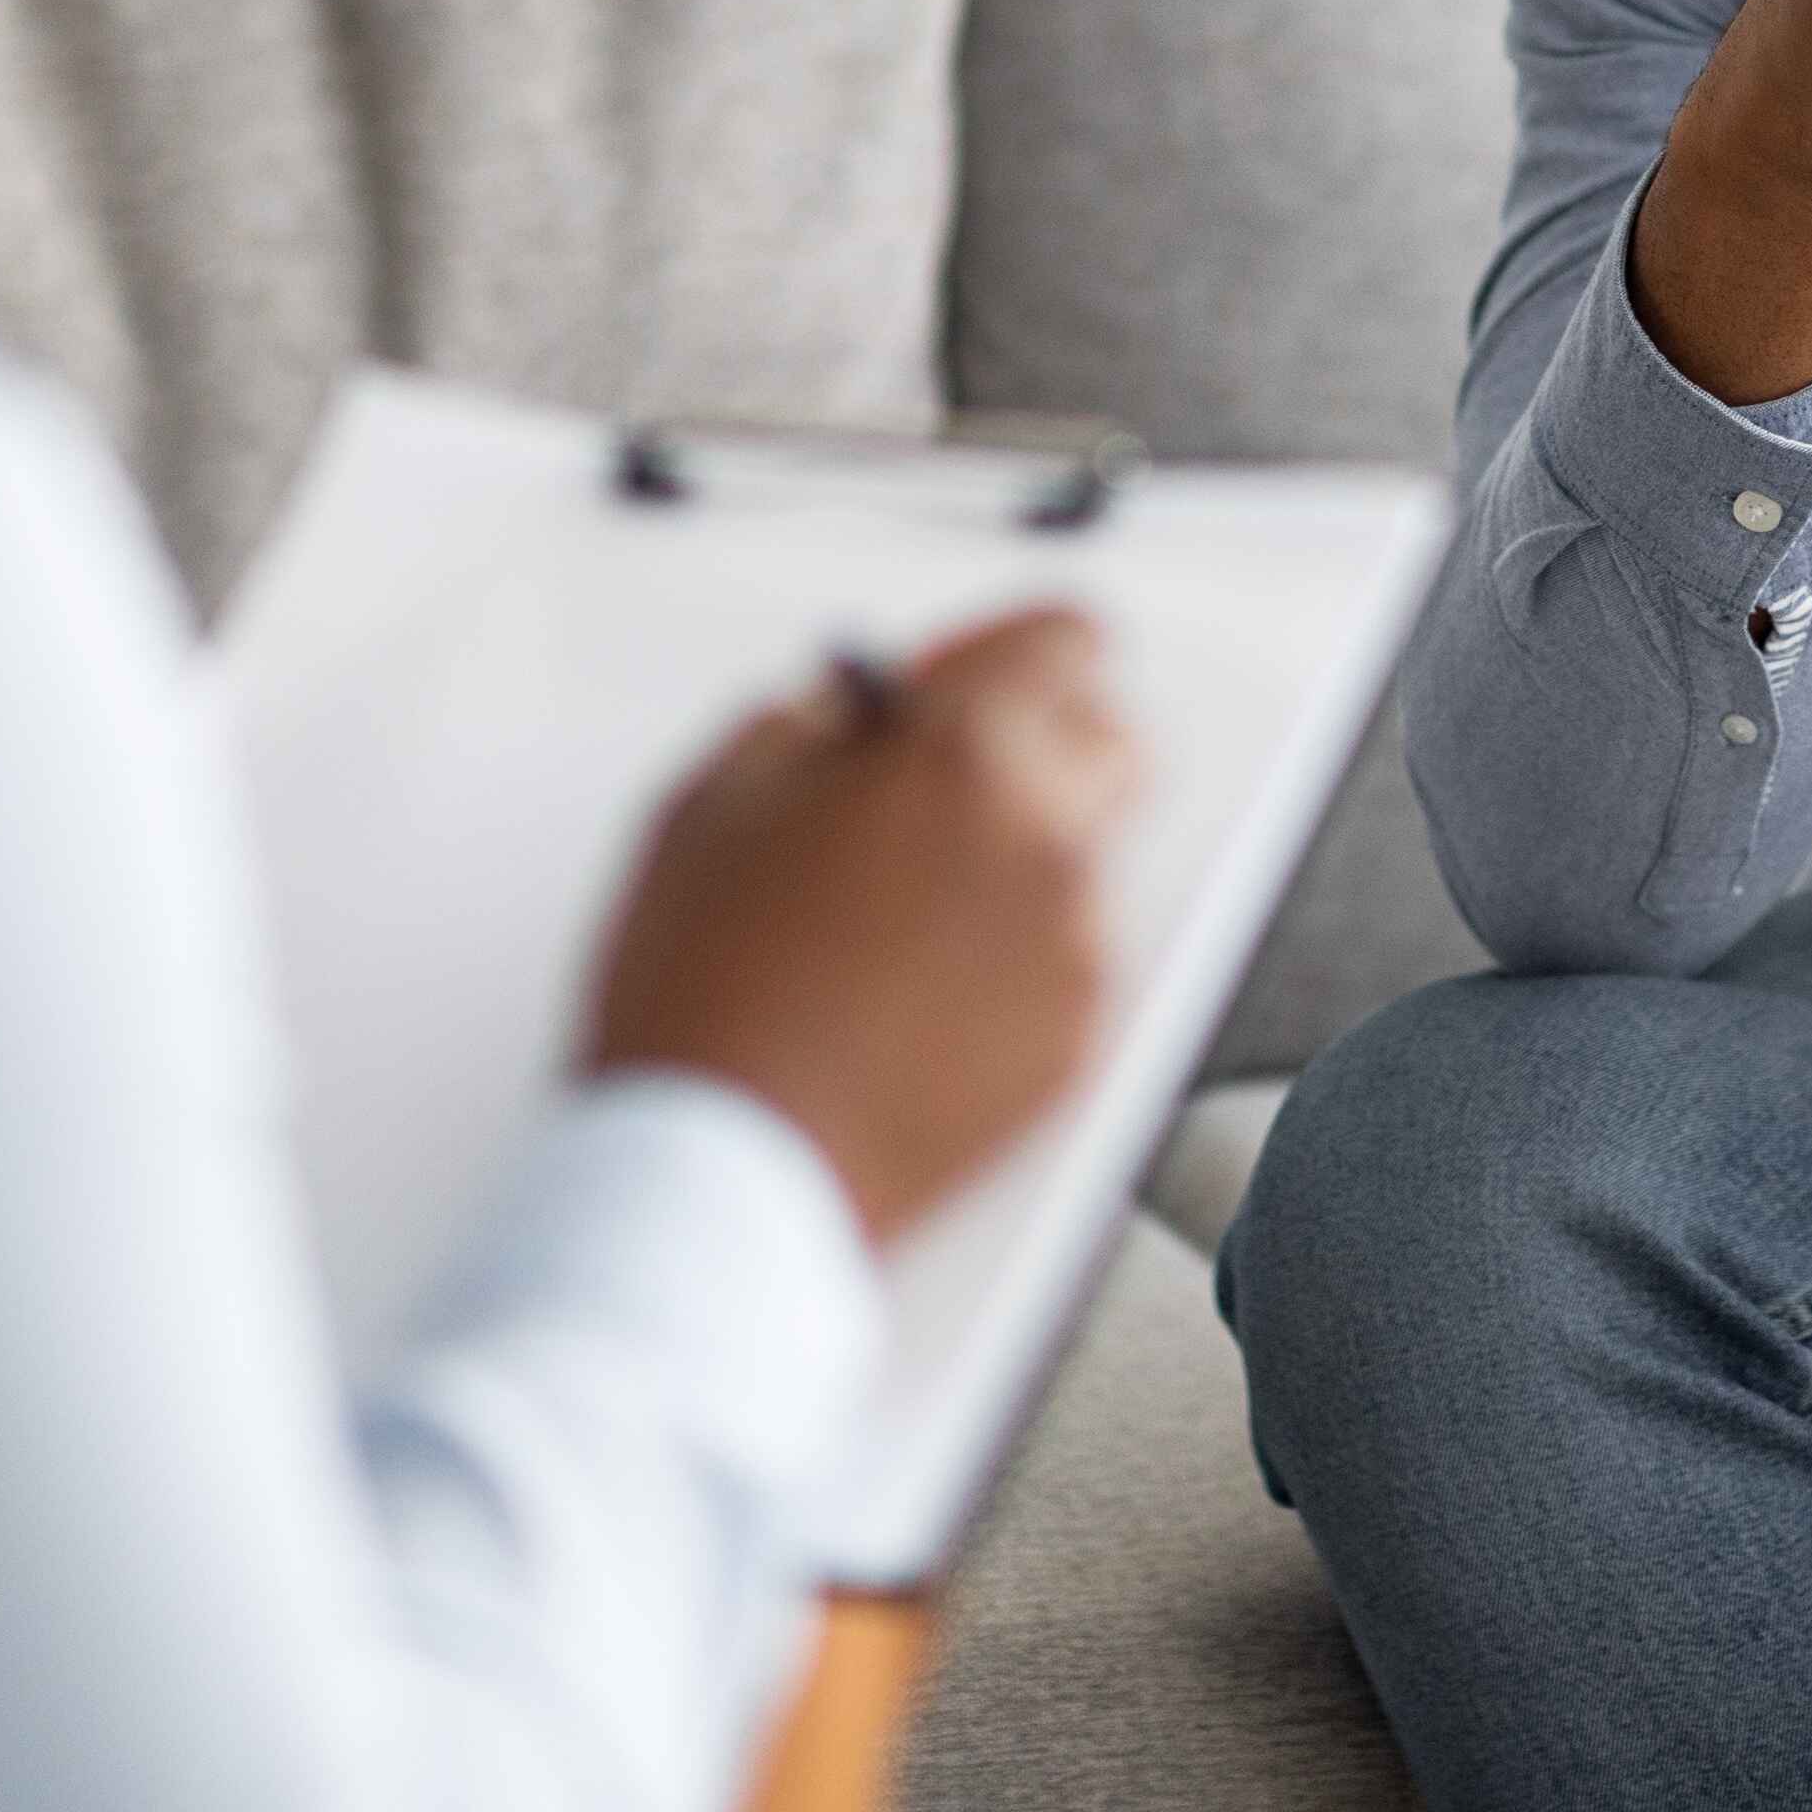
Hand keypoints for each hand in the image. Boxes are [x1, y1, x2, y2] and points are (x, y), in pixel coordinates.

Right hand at [583, 607, 1141, 1245]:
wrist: (725, 1171)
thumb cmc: (703, 993)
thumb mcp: (712, 798)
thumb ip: (809, 719)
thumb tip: (859, 709)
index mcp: (968, 754)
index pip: (1064, 640)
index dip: (1002, 651)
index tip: (956, 674)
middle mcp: (1048, 839)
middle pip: (1109, 742)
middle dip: (1035, 746)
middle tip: (935, 786)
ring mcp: (1072, 948)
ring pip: (1080, 858)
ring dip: (1015, 856)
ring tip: (895, 914)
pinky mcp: (1074, 1043)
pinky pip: (1062, 961)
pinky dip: (1008, 958)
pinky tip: (907, 993)